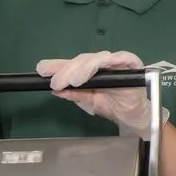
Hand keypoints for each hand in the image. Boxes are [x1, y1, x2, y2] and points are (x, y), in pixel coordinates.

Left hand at [36, 51, 160, 139]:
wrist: (134, 116)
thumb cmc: (114, 107)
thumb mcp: (89, 101)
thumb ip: (75, 94)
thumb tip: (55, 90)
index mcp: (93, 69)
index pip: (74, 64)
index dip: (58, 66)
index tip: (42, 70)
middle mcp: (104, 62)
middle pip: (84, 59)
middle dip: (67, 69)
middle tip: (55, 82)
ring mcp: (118, 61)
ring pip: (97, 58)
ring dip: (82, 68)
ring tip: (71, 81)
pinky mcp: (132, 63)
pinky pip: (119, 58)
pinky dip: (105, 63)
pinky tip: (92, 72)